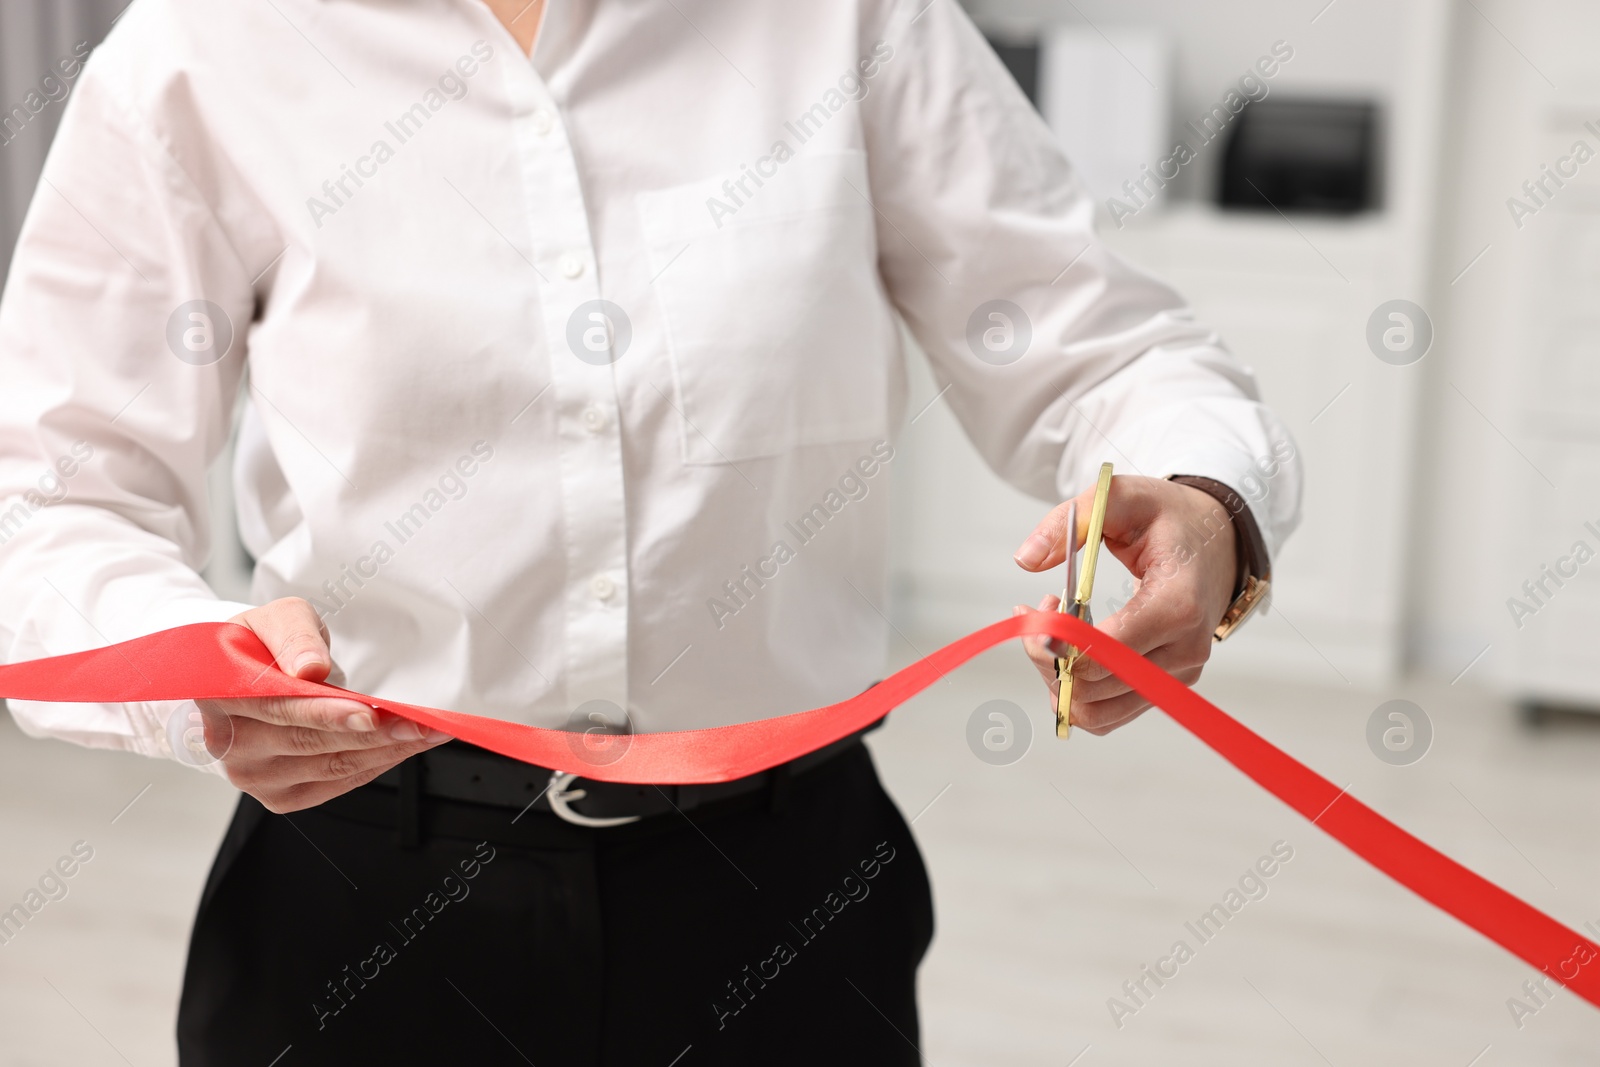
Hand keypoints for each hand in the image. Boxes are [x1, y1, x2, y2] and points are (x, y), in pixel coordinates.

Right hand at [195, 597, 451, 812]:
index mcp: (219, 696)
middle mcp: (229, 745)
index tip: (370, 713)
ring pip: (332, 767)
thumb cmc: (259, 646)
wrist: (242, 679)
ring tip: (427, 732)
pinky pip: (337, 783)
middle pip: (312, 743)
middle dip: (376, 733)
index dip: (327, 713)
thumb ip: (293, 636)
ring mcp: (254, 776)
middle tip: (422, 722)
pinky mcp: (280, 796)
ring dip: (387, 750)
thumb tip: (310, 668)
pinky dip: (377, 764)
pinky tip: (404, 746)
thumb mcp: (275, 619)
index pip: (281, 709)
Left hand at [1012, 475, 1237, 734]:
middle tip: (1037, 609)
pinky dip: (1073, 690)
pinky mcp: (1162, 690)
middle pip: (1092, 686)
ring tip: (1051, 628)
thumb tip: (1025, 560)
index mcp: (1178, 605)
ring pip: (1093, 710)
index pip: (1108, 652)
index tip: (1031, 612)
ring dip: (1055, 675)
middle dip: (1047, 653)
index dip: (1058, 642)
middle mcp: (1184, 652)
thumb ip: (1071, 520)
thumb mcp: (1121, 497)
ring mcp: (1176, 677)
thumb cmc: (1169, 519)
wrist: (1215, 542)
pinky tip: (1066, 649)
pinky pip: (1105, 715)